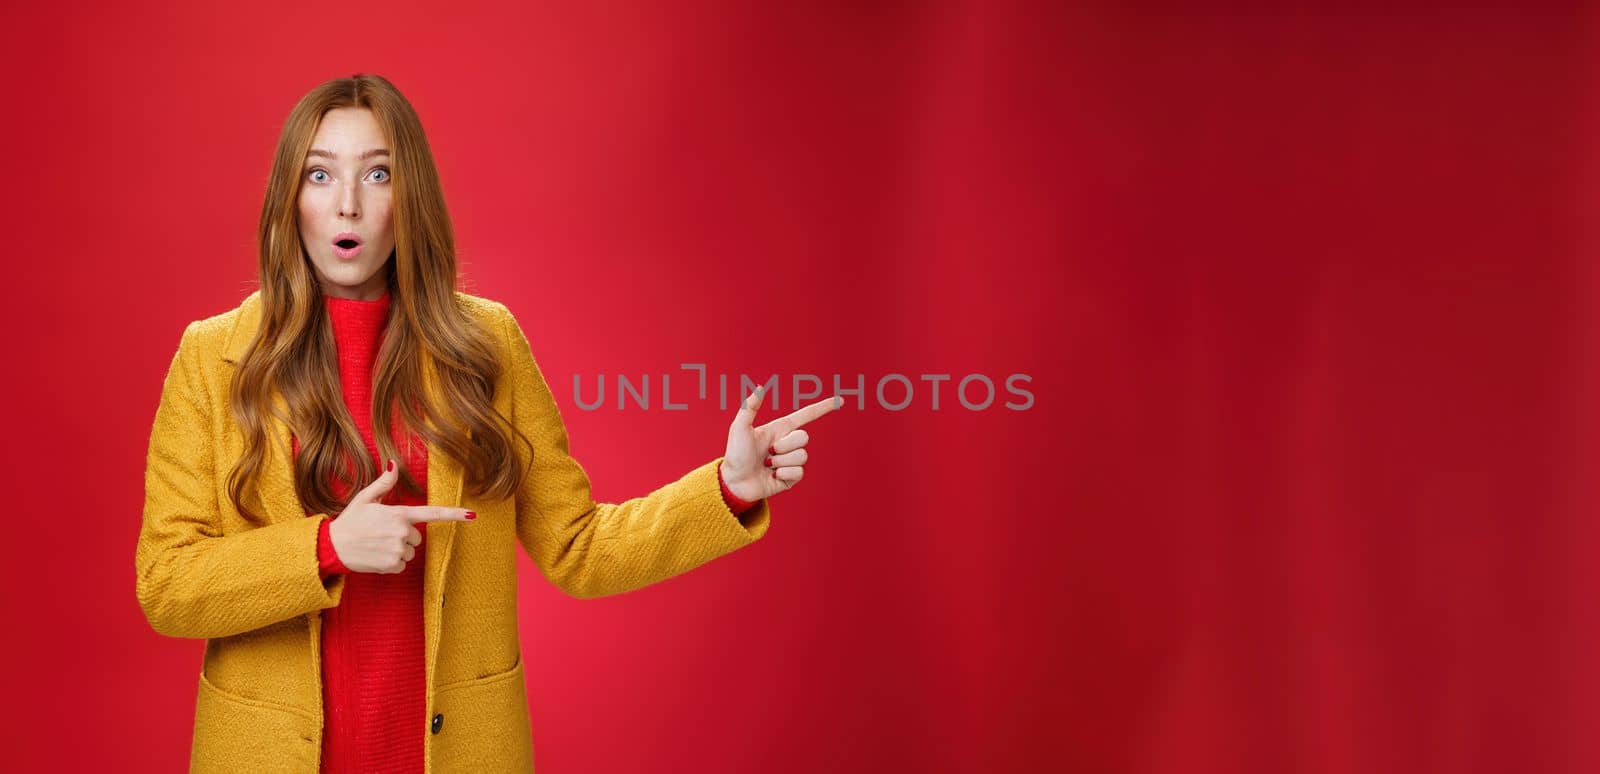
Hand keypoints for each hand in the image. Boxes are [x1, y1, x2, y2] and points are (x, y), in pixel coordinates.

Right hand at [327, 459, 475, 573]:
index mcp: (399, 514)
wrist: (332, 546)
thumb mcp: (365, 498)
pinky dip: (391, 563)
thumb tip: (394, 464)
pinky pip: (401, 565)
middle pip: (417, 537)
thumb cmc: (350, 521)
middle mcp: (402, 532)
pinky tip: (376, 556)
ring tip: (377, 545)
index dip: (453, 514)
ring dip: (398, 550)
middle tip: (381, 534)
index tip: (471, 515)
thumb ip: (384, 483)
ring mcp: (398, 549)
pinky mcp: (392, 565)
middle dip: (403, 536)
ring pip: (410, 552)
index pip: (432, 513)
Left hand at [720, 385, 840, 502]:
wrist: (733, 483)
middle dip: (786, 445)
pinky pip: (798, 472)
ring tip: (768, 465)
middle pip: (804, 437)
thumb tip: (761, 388)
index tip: (840, 401)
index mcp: (780, 429)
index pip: (806, 415)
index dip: (823, 407)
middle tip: (768, 452)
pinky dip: (784, 474)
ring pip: (801, 456)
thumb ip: (749, 408)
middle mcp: (787, 443)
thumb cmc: (734, 454)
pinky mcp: (791, 477)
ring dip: (782, 461)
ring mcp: (790, 461)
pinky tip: (772, 476)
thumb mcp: (739, 428)